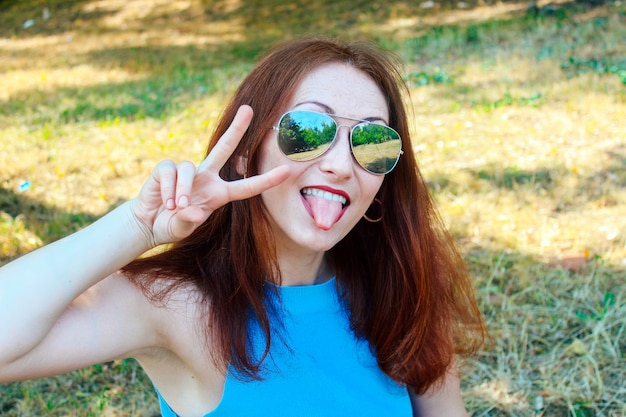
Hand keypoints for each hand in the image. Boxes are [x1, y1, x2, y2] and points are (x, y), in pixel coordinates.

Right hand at [131, 105, 289, 245]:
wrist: (148, 223)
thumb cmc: (172, 225)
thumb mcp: (183, 227)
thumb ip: (189, 220)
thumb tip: (193, 211)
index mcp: (219, 194)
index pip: (247, 186)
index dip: (267, 180)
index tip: (287, 171)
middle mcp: (207, 178)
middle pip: (224, 148)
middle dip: (236, 128)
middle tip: (249, 109)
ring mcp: (188, 171)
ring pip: (190, 169)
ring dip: (183, 191)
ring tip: (175, 207)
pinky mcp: (167, 168)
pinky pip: (171, 172)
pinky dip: (169, 188)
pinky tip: (165, 200)